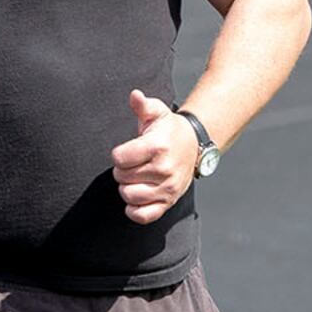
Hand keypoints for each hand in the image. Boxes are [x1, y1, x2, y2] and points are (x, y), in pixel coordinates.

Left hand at [110, 89, 199, 224]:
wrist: (193, 146)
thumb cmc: (169, 129)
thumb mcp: (157, 113)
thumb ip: (143, 105)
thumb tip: (135, 96)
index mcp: (157, 147)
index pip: (119, 158)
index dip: (118, 154)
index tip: (127, 151)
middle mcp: (163, 170)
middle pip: (122, 177)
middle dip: (122, 170)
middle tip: (133, 164)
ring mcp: (167, 188)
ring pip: (129, 196)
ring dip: (126, 188)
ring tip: (135, 178)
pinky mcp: (168, 202)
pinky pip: (144, 216)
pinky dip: (134, 210)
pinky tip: (136, 197)